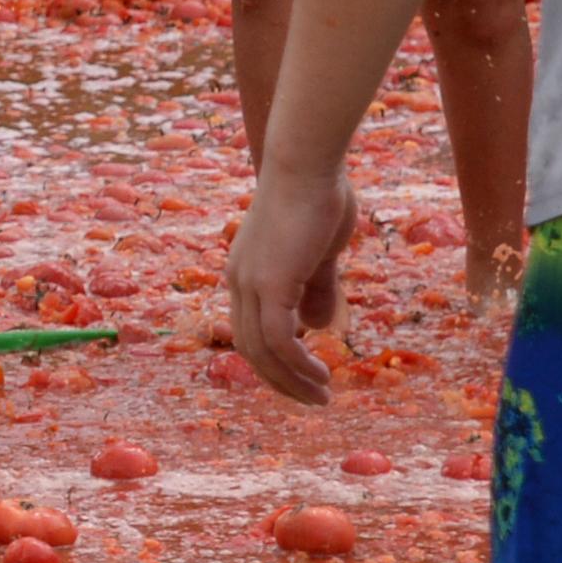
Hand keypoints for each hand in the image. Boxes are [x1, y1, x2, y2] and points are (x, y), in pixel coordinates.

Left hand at [226, 163, 356, 405]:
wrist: (306, 163)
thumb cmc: (316, 199)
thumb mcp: (318, 254)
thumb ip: (314, 288)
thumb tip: (315, 327)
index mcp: (246, 273)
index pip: (250, 331)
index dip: (274, 361)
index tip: (304, 378)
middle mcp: (239, 280)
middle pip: (250, 348)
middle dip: (282, 380)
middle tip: (315, 398)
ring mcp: (250, 281)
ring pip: (261, 350)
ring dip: (292, 380)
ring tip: (322, 395)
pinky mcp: (269, 282)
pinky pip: (278, 338)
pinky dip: (297, 364)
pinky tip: (321, 374)